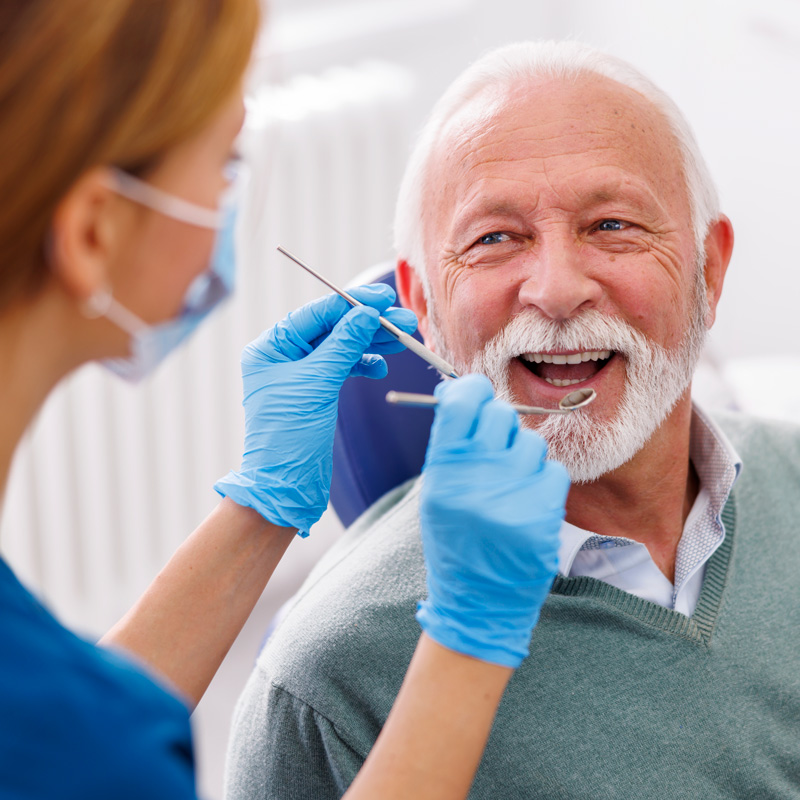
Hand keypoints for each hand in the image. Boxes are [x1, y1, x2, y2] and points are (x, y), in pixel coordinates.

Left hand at [215, 285, 416, 534]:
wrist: (286, 486)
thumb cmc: (289, 435)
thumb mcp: (318, 383)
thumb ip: (344, 344)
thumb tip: (367, 313)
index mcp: (271, 347)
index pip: (317, 314)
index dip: (352, 303)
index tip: (383, 299)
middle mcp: (283, 356)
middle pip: (332, 328)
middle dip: (369, 323)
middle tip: (404, 320)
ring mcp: (300, 374)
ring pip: (342, 347)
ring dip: (373, 342)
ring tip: (404, 339)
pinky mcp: (316, 392)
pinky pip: (344, 368)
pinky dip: (364, 364)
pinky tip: (380, 367)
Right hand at [416, 374, 569, 667]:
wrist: (477, 602)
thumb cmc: (455, 539)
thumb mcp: (437, 492)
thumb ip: (450, 444)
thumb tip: (462, 390)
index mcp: (442, 472)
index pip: (462, 402)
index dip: (471, 390)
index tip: (476, 394)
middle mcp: (476, 480)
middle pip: (500, 415)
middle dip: (499, 426)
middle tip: (494, 448)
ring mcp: (513, 497)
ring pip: (531, 442)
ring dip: (523, 456)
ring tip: (509, 487)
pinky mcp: (544, 514)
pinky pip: (553, 470)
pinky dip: (543, 482)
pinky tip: (527, 503)